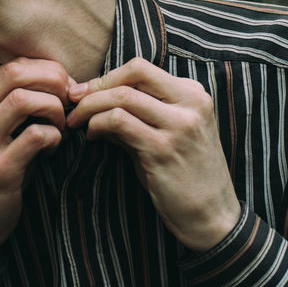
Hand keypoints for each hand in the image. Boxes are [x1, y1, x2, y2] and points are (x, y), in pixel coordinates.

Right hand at [0, 57, 74, 262]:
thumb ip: (12, 105)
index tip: (62, 90)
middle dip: (52, 80)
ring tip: (60, 125)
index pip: (11, 67)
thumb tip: (60, 82)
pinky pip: (36, 135)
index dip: (45, 72)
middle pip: (15, 73)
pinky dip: (54, 136)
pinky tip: (52, 148)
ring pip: (24, 99)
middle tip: (68, 100)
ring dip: (54, 108)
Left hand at [66, 58, 240, 251]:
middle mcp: (191, 104)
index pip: (141, 69)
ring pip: (122, 97)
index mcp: (194, 94)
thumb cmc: (186, 175)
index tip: (86, 91)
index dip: (108, 77)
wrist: (213, 217)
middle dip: (96, 85)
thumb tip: (94, 100)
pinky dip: (97, 124)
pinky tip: (92, 136)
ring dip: (90, 106)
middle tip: (73, 101)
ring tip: (77, 122)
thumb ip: (138, 114)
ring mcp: (179, 126)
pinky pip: (119, 122)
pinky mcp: (162, 149)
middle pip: (133, 73)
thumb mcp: (168, 135)